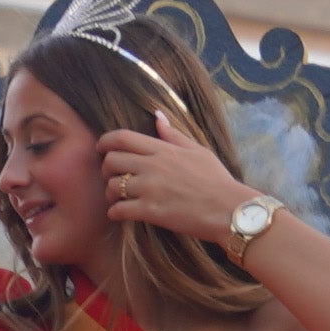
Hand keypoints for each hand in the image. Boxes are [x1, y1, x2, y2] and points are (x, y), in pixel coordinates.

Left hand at [97, 121, 254, 244]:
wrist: (228, 210)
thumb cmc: (217, 180)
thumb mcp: (198, 150)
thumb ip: (173, 135)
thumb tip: (158, 116)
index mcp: (163, 149)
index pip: (122, 138)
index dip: (105, 142)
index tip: (101, 149)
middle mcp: (153, 166)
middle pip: (111, 161)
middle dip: (106, 169)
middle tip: (112, 177)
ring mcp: (150, 189)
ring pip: (112, 187)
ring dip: (110, 194)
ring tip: (118, 199)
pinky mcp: (151, 212)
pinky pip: (119, 210)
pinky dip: (115, 213)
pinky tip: (121, 214)